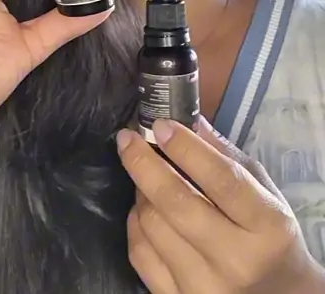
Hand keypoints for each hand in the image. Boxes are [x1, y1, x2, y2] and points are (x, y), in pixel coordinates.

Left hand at [117, 119, 323, 293]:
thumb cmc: (269, 236)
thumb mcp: (263, 192)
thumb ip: (225, 156)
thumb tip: (185, 121)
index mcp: (265, 227)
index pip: (221, 181)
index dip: (186, 148)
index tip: (160, 124)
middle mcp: (235, 261)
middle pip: (176, 204)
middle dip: (144, 164)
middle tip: (128, 138)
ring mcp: (204, 287)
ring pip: (152, 226)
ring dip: (141, 191)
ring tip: (145, 175)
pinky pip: (140, 255)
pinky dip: (135, 224)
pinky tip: (143, 209)